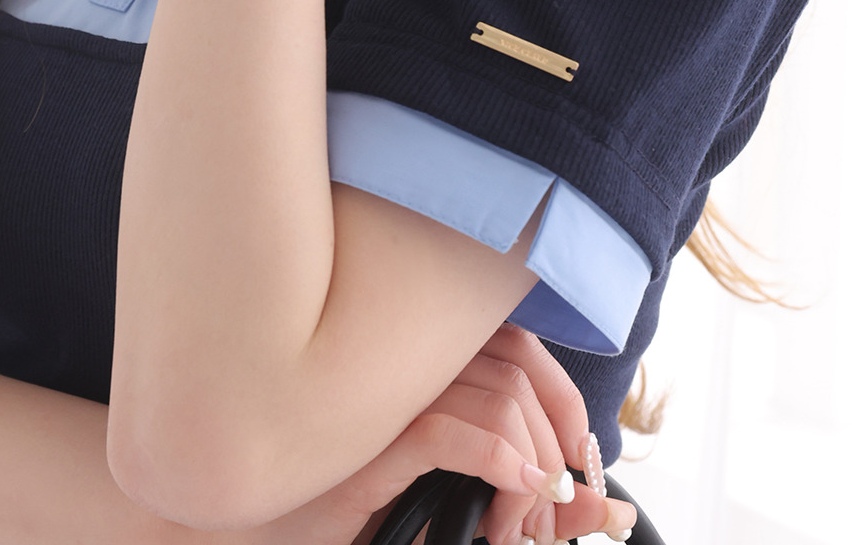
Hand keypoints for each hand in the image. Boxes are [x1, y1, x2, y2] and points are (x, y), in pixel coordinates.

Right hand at [226, 327, 636, 544]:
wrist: (255, 524)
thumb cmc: (350, 505)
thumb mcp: (460, 506)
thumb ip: (532, 503)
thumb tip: (611, 510)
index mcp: (424, 360)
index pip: (520, 344)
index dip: (566, 402)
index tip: (578, 464)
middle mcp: (407, 361)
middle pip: (518, 371)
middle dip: (555, 446)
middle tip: (546, 511)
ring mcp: (386, 393)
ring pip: (497, 400)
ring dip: (529, 470)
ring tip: (513, 524)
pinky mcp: (367, 438)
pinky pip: (451, 430)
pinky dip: (499, 458)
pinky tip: (509, 491)